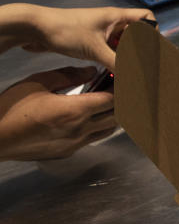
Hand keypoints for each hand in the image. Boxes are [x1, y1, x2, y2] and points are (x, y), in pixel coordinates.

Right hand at [0, 67, 116, 161]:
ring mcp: (75, 144)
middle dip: (122, 102)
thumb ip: (68, 76)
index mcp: (75, 111)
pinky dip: (98, 127)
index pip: (113, 100)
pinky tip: (89, 117)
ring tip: (106, 102)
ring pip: (108, 130)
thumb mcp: (38, 82)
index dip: (121, 89)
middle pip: (117, 117)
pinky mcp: (67, 152)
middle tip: (118, 89)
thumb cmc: (11, 109)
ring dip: (112, 116)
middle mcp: (80, 130)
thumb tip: (91, 72)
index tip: (122, 79)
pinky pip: (93, 139)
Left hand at [23, 5, 153, 71]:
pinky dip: (113, 60)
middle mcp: (111, 22)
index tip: (152, 50)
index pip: (147, 18)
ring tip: (127, 73)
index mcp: (116, 17)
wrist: (34, 28)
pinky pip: (109, 50)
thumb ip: (120, 65)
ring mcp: (100, 31)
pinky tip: (112, 72)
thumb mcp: (96, 50)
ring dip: (126, 57)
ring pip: (122, 44)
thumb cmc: (66, 31)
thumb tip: (137, 80)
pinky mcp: (90, 40)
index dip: (154, 32)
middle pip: (136, 34)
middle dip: (140, 50)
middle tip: (141, 68)